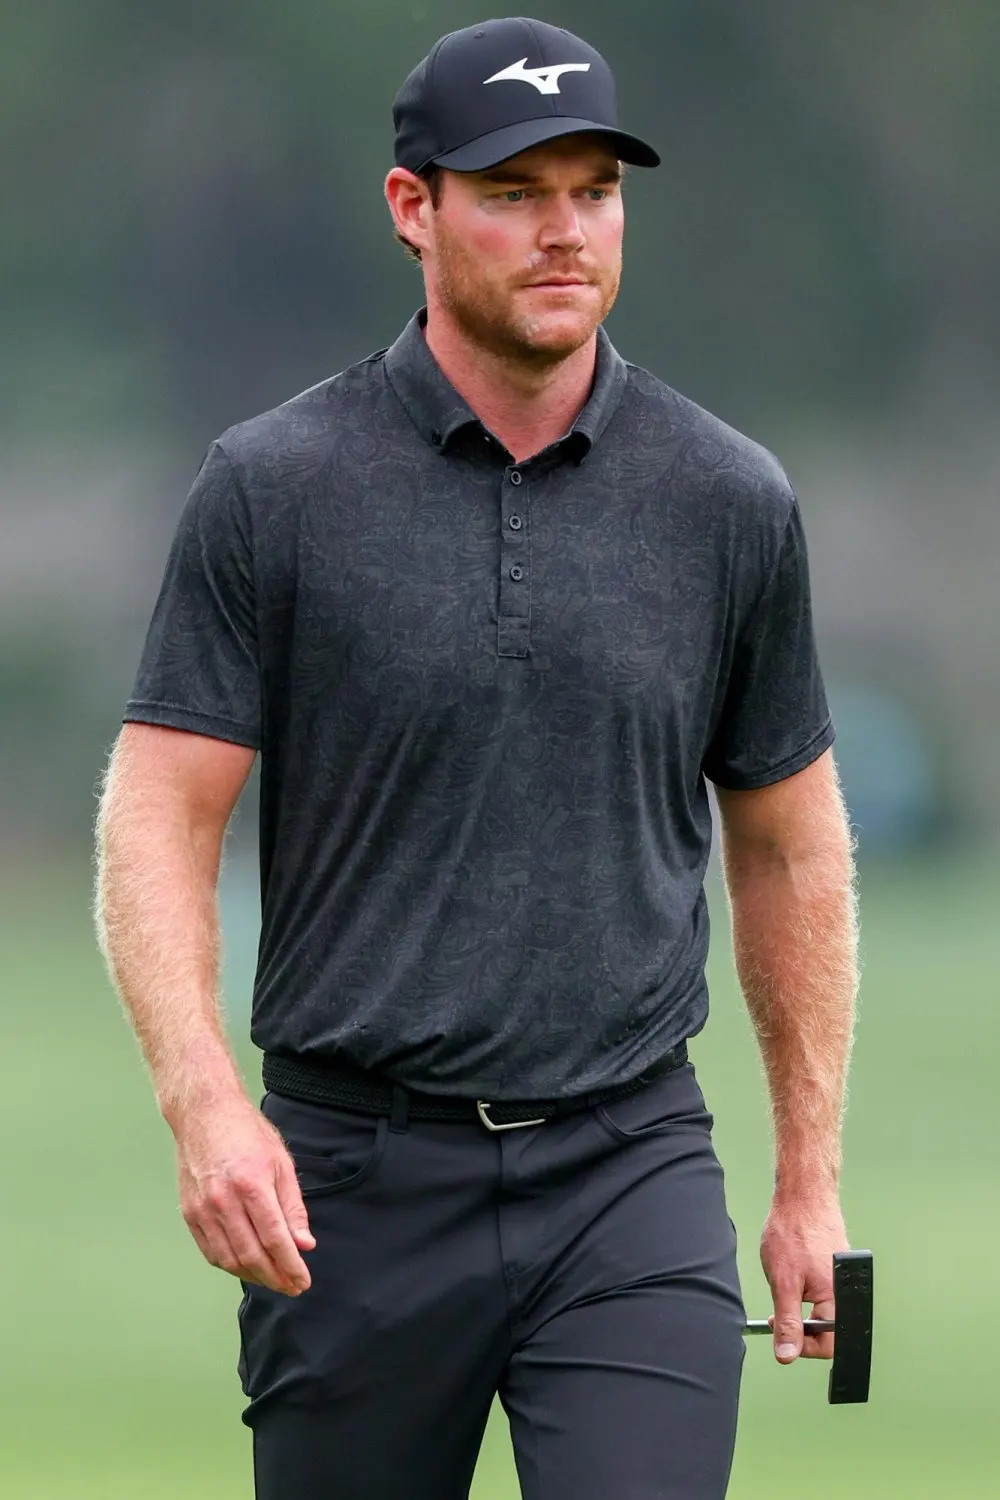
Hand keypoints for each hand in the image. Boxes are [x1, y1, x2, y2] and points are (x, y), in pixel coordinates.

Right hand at [174, 1092, 315, 1295]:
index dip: (291, 1266)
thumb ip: (293, 1207)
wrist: (204, 1114)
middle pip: (252, 1255)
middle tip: (292, 1287)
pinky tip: (247, 1267)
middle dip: (275, 1277)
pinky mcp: (190, 1214)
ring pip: (230, 1260)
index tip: (303, 1281)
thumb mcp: (280, 1163)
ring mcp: (204, 1209)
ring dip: (253, 1276)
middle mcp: (225, 1201)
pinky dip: (230, 1265)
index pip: (275, 1239)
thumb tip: (304, 1244)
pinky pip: (211, 1252)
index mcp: (252, 1185)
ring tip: (272, 1279)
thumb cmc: (247, 1133)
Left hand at [760, 1195, 848, 1363]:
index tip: (782, 1337)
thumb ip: (787, 1321)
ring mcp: (842, 1278)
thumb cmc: (794, 1232)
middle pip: (827, 1330)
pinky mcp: (835, 1267)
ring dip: (801, 1308)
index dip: (803, 1346)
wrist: (803, 1195)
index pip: (829, 1344)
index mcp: (838, 1299)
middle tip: (778, 1314)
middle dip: (800, 1326)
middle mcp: (846, 1291)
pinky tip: (794, 1273)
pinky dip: (805, 1290)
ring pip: (823, 1310)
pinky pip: (822, 1292)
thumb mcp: (783, 1282)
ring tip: (786, 1286)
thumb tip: (787, 1355)